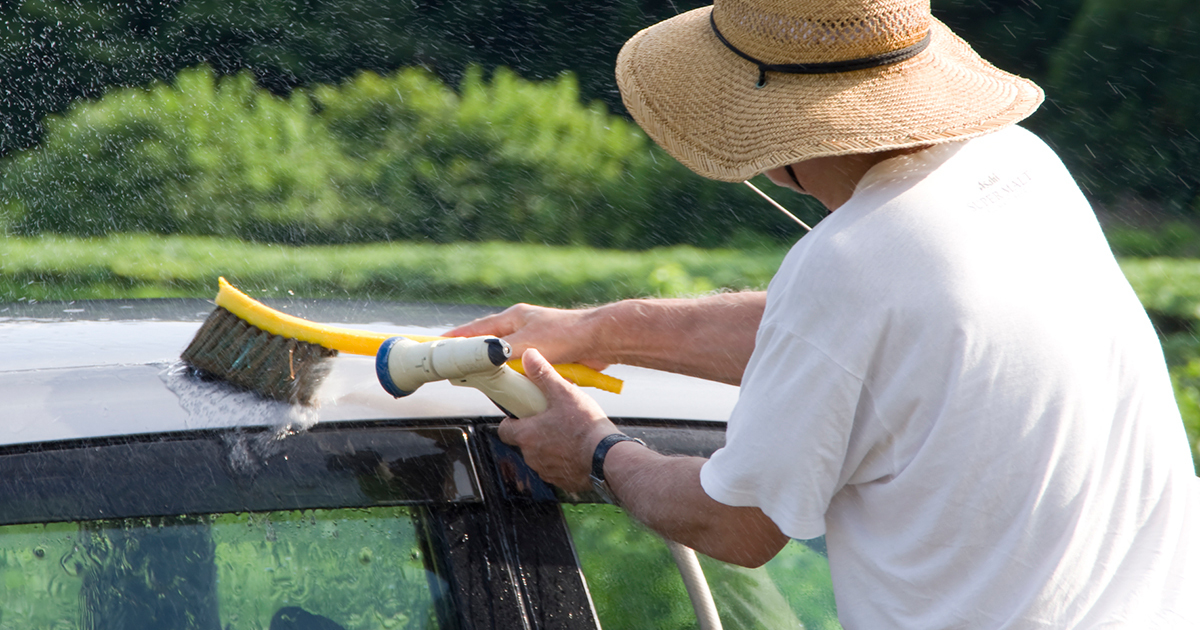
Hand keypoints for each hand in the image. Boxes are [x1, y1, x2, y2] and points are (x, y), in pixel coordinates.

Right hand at [445, 303, 608, 369]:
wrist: (599, 341)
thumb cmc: (565, 335)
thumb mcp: (526, 345)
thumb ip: (501, 353)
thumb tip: (482, 363)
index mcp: (513, 318)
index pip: (477, 328)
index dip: (457, 338)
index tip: (439, 344)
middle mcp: (522, 327)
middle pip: (490, 344)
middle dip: (476, 357)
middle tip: (459, 369)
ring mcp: (535, 340)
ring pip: (508, 359)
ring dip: (500, 371)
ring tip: (485, 383)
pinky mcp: (547, 354)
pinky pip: (525, 368)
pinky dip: (518, 377)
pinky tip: (514, 387)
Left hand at [497, 348, 618, 491]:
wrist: (608, 458)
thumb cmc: (586, 429)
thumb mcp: (564, 393)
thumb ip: (544, 374)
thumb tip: (529, 357)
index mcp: (527, 435)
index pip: (504, 429)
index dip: (512, 419)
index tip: (523, 411)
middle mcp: (532, 456)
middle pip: (524, 441)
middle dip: (535, 430)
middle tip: (551, 417)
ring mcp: (546, 470)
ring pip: (540, 455)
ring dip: (549, 445)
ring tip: (568, 432)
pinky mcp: (562, 481)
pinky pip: (556, 468)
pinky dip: (563, 458)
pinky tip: (578, 447)